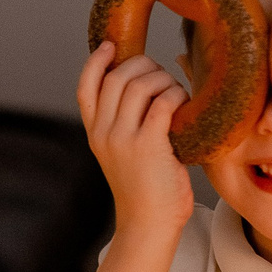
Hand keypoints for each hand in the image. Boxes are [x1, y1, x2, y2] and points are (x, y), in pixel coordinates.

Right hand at [76, 43, 194, 240]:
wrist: (149, 225)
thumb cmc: (146, 190)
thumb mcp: (125, 154)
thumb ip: (129, 124)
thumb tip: (152, 87)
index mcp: (95, 133)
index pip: (85, 87)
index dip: (95, 62)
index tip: (110, 46)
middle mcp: (104, 132)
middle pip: (116, 78)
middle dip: (143, 66)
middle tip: (162, 76)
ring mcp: (123, 138)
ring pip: (140, 85)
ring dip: (164, 80)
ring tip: (177, 93)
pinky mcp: (148, 145)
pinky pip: (163, 102)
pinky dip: (176, 95)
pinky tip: (185, 105)